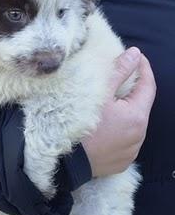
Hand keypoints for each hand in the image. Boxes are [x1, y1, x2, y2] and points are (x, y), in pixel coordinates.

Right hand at [82, 47, 155, 177]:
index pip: (148, 86)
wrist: (66, 162)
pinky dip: (121, 127)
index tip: (137, 57)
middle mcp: (139, 135)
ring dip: (127, 109)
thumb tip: (135, 53)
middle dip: (134, 89)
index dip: (144, 69)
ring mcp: (131, 151)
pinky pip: (126, 139)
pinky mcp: (121, 161)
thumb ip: (119, 71)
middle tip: (122, 76)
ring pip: (134, 123)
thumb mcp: (99, 93)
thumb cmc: (81, 123)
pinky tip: (107, 123)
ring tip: (112, 100)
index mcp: (137, 116)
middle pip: (141, 105)